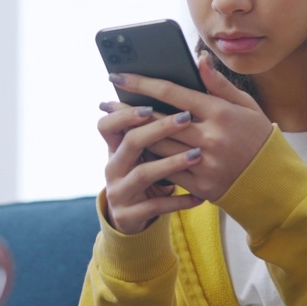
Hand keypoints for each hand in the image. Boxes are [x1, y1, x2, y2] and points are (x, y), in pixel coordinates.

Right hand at [98, 104, 205, 234]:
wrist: (135, 218)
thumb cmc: (149, 174)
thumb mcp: (145, 153)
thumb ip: (153, 127)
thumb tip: (173, 87)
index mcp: (115, 148)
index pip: (106, 125)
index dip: (124, 115)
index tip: (150, 105)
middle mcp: (113, 168)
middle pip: (130, 142)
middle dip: (158, 129)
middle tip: (186, 118)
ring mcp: (119, 192)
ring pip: (143, 174)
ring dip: (171, 163)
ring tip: (197, 155)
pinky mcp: (128, 215)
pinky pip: (156, 206)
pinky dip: (178, 200)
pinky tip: (199, 196)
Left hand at [107, 52, 272, 202]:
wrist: (272, 182)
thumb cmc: (258, 138)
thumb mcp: (246, 106)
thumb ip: (219, 84)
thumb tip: (199, 59)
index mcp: (220, 112)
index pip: (172, 93)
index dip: (142, 83)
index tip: (120, 76)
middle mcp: (210, 137)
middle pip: (158, 120)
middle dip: (128, 110)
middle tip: (106, 102)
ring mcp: (204, 163)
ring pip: (158, 146)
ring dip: (133, 135)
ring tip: (115, 124)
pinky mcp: (200, 184)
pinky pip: (166, 171)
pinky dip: (149, 159)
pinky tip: (134, 151)